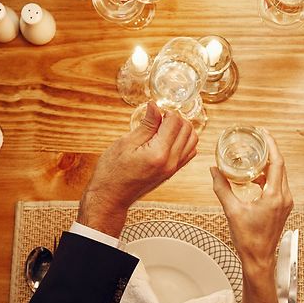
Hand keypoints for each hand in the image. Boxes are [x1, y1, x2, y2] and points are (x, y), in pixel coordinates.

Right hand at [79, 103, 197, 236]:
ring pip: (192, 140)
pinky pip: (189, 152)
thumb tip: (155, 106)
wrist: (111, 197)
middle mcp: (171, 162)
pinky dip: (184, 141)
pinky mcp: (172, 173)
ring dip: (182, 129)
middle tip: (159, 119)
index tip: (154, 112)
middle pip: (187, 129)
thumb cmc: (112, 172)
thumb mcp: (126, 143)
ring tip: (164, 128)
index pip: (175, 122)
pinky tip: (168, 139)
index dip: (165, 112)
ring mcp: (173, 169)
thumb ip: (146, 124)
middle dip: (176, 119)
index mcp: (159, 153)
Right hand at [210, 131, 292, 271]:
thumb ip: (222, 188)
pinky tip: (255, 177)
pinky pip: (278, 185)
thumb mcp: (232, 211)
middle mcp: (284, 197)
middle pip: (280, 166)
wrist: (259, 259)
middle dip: (269, 150)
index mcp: (274, 196)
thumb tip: (214, 170)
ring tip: (255, 154)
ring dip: (268, 164)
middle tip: (257, 138)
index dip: (271, 144)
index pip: (277, 162)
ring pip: (280, 175)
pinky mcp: (283, 207)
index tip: (263, 133)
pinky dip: (268, 176)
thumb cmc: (248, 239)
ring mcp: (285, 202)